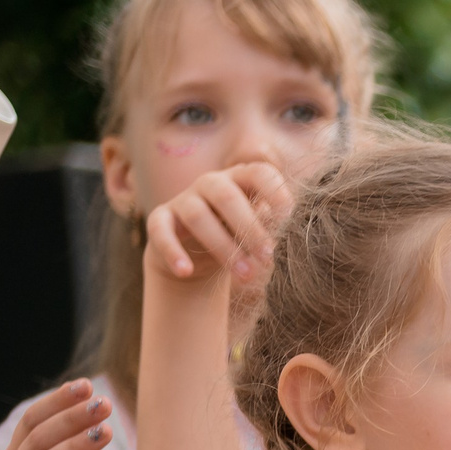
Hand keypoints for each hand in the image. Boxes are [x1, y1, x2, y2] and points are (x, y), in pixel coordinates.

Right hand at [143, 162, 289, 283]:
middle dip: (250, 229)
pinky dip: (172, 251)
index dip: (274, 191)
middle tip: (267, 258)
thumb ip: (270, 224)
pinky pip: (160, 230)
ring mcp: (183, 199)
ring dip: (223, 247)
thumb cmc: (238, 235)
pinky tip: (184, 271)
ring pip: (198, 216)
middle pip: (227, 196)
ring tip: (246, 275)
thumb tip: (290, 231)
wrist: (198, 254)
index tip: (288, 218)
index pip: (259, 172)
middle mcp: (211, 183)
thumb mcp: (258, 229)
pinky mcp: (161, 218)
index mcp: (241, 180)